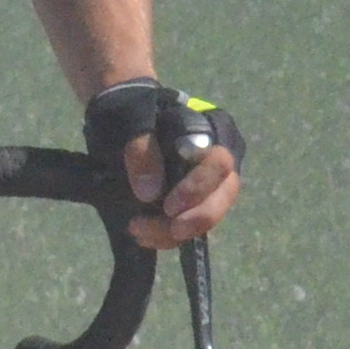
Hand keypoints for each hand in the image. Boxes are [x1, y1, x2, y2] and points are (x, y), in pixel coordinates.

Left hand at [84, 79, 244, 250]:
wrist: (125, 118)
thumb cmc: (135, 112)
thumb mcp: (133, 121)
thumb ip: (142, 151)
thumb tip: (149, 194)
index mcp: (212, 133)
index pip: (219, 164)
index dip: (198, 188)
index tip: (169, 207)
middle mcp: (218, 161)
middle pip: (224, 195)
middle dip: (197, 219)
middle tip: (170, 230)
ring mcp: (208, 184)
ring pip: (208, 216)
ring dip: (175, 232)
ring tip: (139, 231)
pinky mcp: (191, 202)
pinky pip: (189, 226)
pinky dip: (166, 236)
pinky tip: (142, 236)